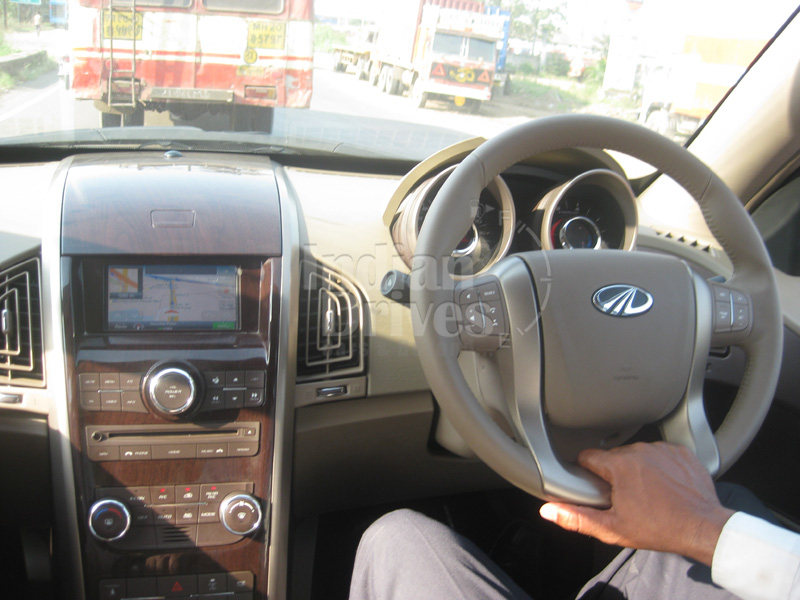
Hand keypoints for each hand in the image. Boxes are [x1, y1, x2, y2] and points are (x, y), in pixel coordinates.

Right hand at [539, 442, 734, 564]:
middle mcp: (639, 450)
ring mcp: (662, 449)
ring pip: (638, 454)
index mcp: (619, 465)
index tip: (595, 486)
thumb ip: (577, 517)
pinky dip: (660, 467)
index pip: (588, 457)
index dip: (587, 472)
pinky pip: (660, 454)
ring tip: (648, 493)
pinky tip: (665, 486)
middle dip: (614, 474)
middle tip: (625, 497)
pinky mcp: (680, 452)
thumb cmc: (660, 529)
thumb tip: (549, 511)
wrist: (703, 528)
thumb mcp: (613, 528)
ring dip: (638, 469)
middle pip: (614, 457)